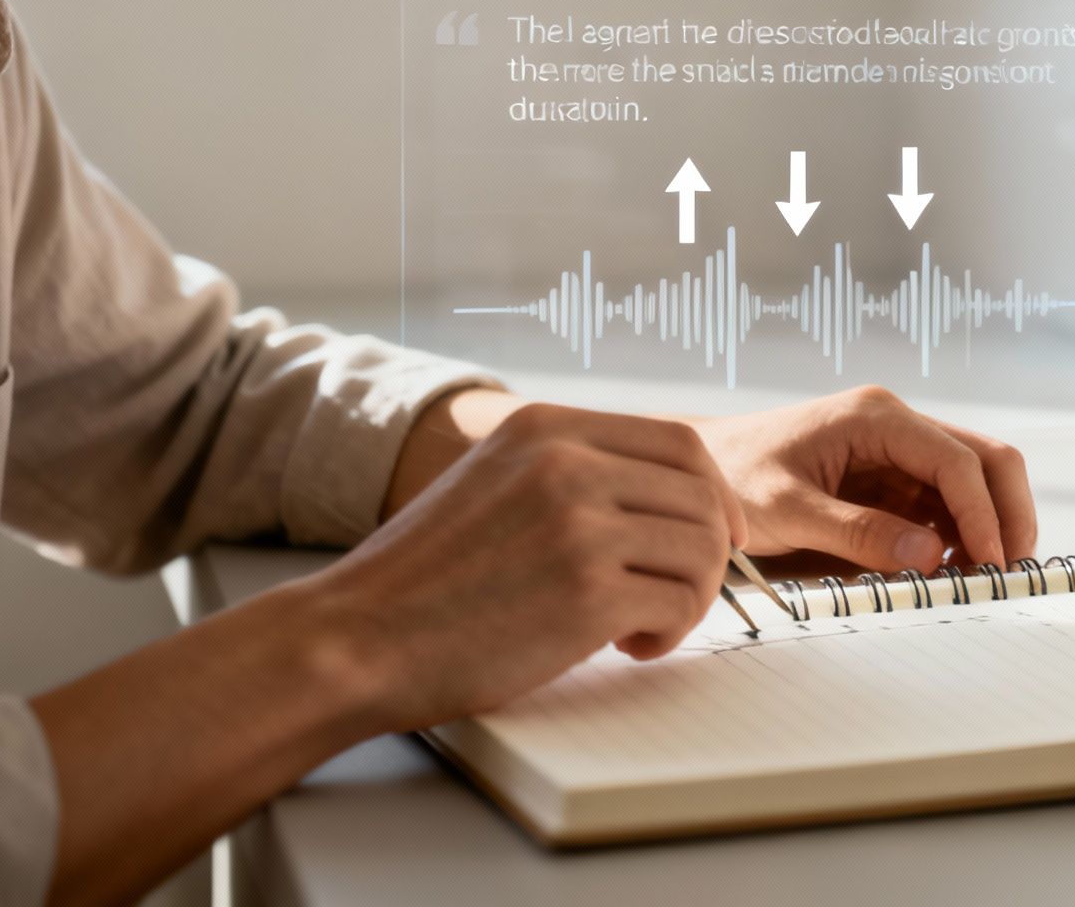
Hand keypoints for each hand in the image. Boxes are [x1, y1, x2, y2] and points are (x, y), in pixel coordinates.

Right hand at [321, 402, 745, 729]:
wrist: (356, 639)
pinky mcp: (588, 591)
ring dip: (690, 598)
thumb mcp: (494, 482)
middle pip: (702, 496)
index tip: (718, 533)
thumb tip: (666, 497)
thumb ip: (569, 471)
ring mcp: (579, 524)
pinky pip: (679, 604)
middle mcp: (567, 463)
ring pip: (701, 550)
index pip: (681, 441)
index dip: (715, 492)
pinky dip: (669, 634)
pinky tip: (626, 646)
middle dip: (708, 554)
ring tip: (641, 624)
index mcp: (545, 428)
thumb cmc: (424, 580)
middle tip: (676, 595)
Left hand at [693, 386, 1037, 573]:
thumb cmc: (735, 477)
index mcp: (876, 416)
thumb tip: (928, 553)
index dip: (983, 513)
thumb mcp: (787, 509)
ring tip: (978, 580)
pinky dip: (960, 537)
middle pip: (986, 459)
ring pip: (975, 482)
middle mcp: (897, 424)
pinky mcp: (894, 478)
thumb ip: (856, 531)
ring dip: (987, 528)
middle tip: (1008, 572)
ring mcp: (899, 450)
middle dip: (1007, 514)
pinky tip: (949, 571)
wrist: (704, 470)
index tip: (991, 564)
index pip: (956, 460)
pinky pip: (946, 504)